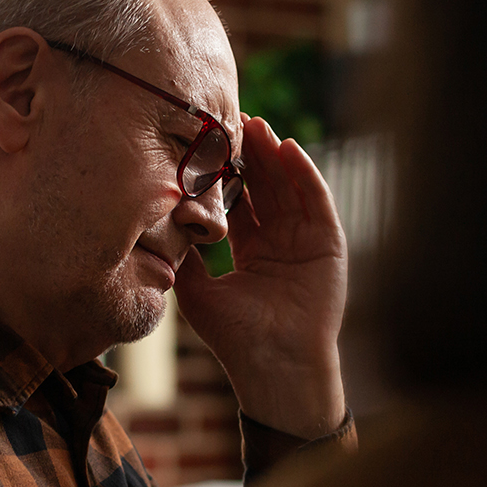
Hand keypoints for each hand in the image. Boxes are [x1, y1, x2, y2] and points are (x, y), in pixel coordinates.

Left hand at [173, 116, 348, 439]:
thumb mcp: (197, 293)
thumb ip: (182, 260)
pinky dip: (304, 173)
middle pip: (265, 188)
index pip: (241, 203)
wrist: (274, 366)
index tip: (208, 147)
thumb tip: (158, 226)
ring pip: (290, 187)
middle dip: (249, 155)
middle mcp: (280, 243)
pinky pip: (316, 200)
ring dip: (274, 155)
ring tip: (256, 126)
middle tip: (231, 121)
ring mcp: (306, 242)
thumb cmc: (236, 339)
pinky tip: (287, 148)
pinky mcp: (328, 244)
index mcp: (253, 253)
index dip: (226, 175)